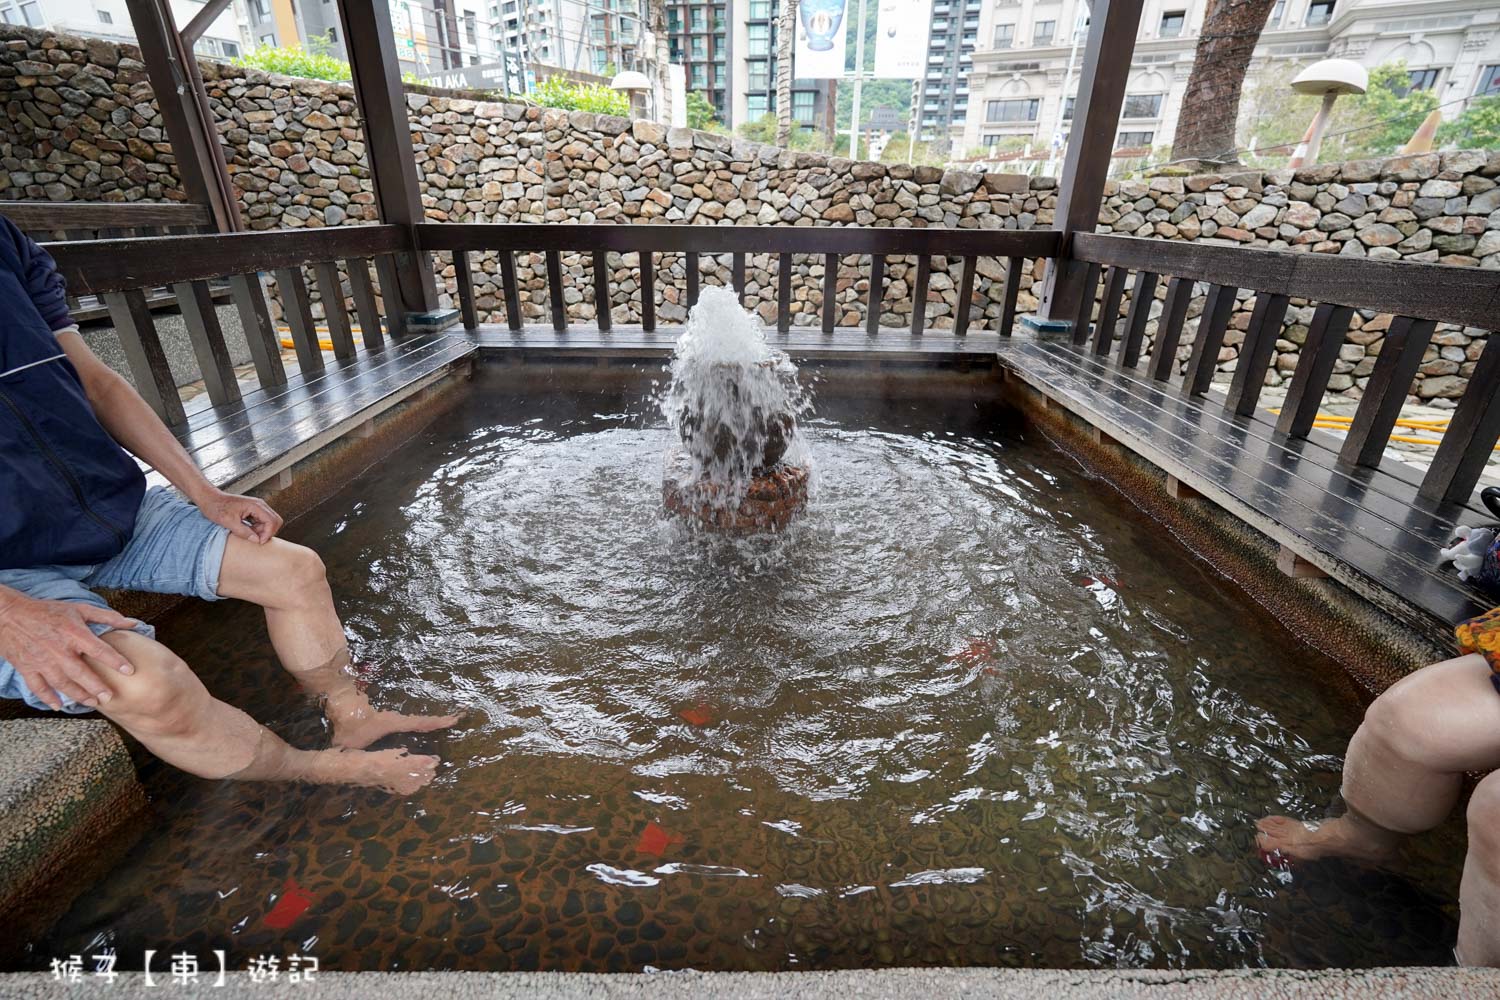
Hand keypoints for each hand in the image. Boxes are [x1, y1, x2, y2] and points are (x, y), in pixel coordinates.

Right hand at [0, 592, 137, 709]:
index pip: (99, 650)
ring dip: (77, 695)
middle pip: (80, 672)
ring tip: (92, 703)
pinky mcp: (27, 667)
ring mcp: (41, 661)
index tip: (130, 671)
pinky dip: (47, 698)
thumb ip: (106, 617)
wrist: (9, 615)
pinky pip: (38, 687)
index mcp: (73, 633)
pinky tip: (59, 706)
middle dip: (96, 687)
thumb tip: (133, 623)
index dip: (116, 661)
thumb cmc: (48, 611)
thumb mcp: (79, 609)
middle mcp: (58, 649)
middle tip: (110, 697)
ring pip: (62, 683)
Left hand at [195, 488, 283, 543]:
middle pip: (275, 521)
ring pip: (270, 522)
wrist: (209, 499)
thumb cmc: (216, 507)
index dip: (267, 534)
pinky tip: (248, 530)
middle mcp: (259, 505)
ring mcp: (257, 507)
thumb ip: (243, 531)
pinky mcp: (253, 510)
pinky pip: (263, 521)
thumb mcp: (228, 522)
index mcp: (255, 506)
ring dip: (262, 531)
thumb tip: (256, 540)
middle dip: (268, 532)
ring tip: (249, 534)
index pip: (272, 521)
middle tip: (256, 539)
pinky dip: (258, 528)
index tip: (258, 542)